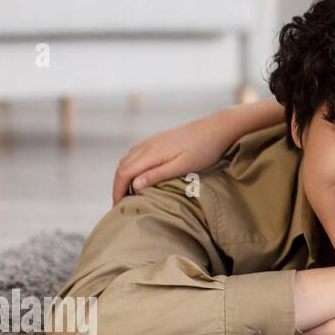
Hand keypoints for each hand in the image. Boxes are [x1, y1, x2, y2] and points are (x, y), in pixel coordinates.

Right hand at [112, 113, 241, 203]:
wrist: (217, 127)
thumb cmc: (204, 150)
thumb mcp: (183, 166)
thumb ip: (158, 175)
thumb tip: (134, 185)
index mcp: (151, 153)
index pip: (123, 173)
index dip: (117, 191)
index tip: (118, 207)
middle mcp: (147, 145)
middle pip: (122, 166)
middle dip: (118, 186)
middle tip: (121, 204)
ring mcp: (152, 140)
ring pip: (128, 159)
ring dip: (124, 176)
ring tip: (129, 193)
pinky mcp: (159, 139)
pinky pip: (136, 153)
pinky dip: (131, 166)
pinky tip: (140, 175)